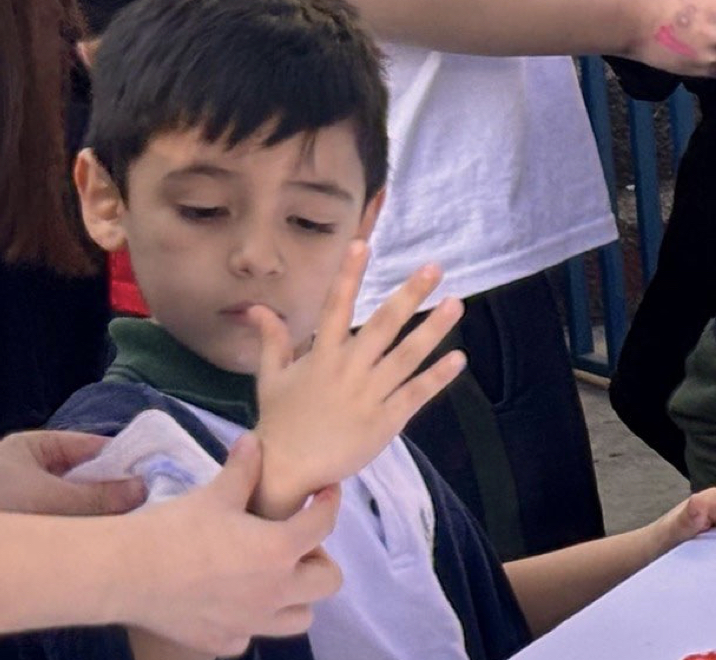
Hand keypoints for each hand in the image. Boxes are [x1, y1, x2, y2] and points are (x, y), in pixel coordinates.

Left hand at [0, 431, 143, 515]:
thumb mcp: (52, 499)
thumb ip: (100, 497)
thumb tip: (145, 487)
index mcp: (36, 446)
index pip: (92, 445)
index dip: (124, 459)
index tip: (156, 475)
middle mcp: (28, 467)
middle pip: (83, 476)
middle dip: (112, 491)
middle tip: (147, 505)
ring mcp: (21, 496)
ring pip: (70, 501)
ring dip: (92, 513)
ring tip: (126, 524)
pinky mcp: (15, 523)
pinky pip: (56, 520)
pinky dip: (74, 528)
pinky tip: (93, 541)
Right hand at [124, 436, 342, 654]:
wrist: (124, 572)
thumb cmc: (174, 528)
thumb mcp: (215, 494)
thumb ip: (243, 468)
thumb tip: (253, 440)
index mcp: (279, 550)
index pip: (325, 524)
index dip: (329, 504)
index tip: (325, 496)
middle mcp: (275, 592)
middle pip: (327, 581)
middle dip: (319, 559)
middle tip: (293, 544)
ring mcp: (251, 623)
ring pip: (300, 617)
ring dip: (295, 596)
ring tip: (271, 576)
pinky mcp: (223, 642)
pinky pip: (253, 634)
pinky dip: (252, 620)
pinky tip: (232, 602)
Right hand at [249, 241, 465, 518]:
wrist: (286, 470)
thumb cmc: (281, 421)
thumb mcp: (271, 377)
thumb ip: (271, 339)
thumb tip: (256, 307)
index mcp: (321, 355)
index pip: (336, 306)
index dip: (349, 274)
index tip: (363, 244)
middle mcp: (348, 369)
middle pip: (383, 324)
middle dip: (410, 294)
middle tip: (435, 268)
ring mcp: (369, 395)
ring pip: (407, 356)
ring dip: (433, 328)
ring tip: (456, 304)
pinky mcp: (385, 420)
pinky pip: (416, 394)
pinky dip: (438, 377)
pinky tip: (459, 358)